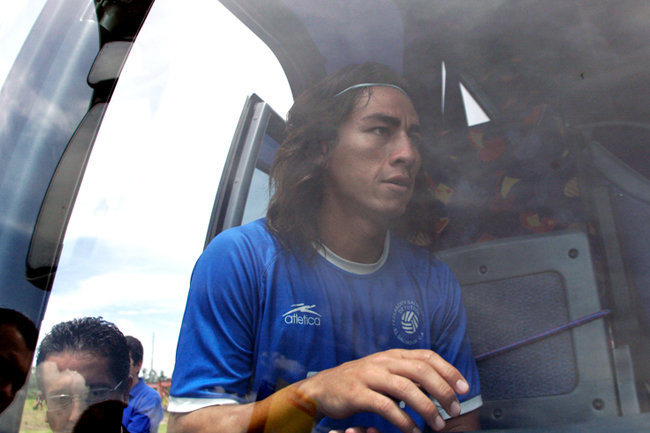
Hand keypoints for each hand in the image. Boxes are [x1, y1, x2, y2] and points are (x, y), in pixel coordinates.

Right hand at [295, 349, 469, 432]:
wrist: (322, 388)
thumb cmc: (359, 382)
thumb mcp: (384, 372)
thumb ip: (407, 375)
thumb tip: (437, 385)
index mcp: (392, 355)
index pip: (427, 356)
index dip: (448, 370)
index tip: (464, 387)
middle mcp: (383, 362)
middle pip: (420, 370)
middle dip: (442, 390)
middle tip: (454, 409)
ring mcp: (369, 376)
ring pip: (405, 388)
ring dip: (426, 408)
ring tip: (438, 424)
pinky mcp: (357, 393)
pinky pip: (386, 407)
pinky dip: (404, 421)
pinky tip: (413, 431)